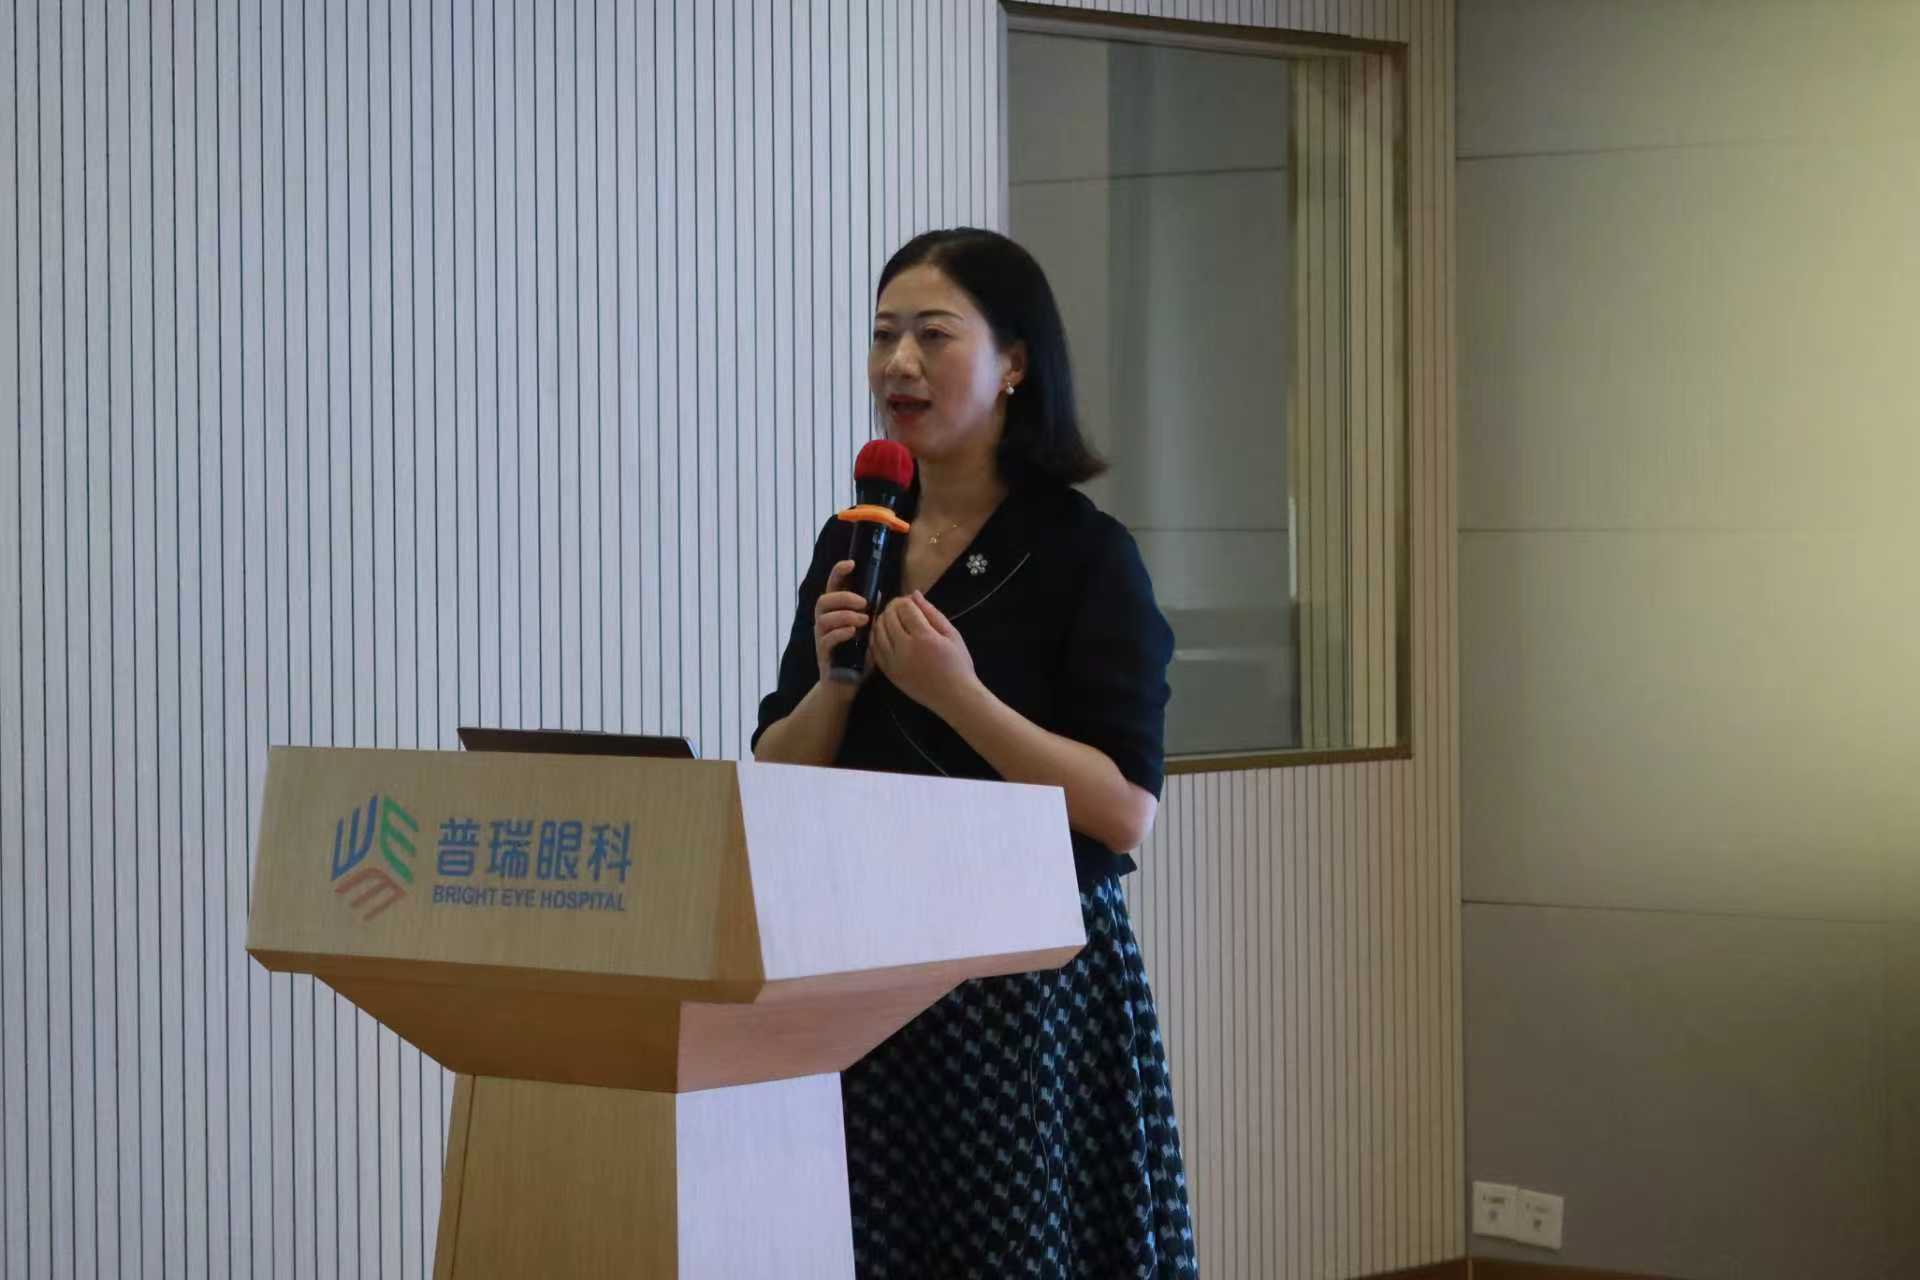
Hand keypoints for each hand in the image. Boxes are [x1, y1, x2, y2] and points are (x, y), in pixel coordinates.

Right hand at [814, 560, 870, 685]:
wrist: (845, 686)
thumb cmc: (858, 657)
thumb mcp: (868, 633)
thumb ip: (870, 614)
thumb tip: (881, 594)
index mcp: (835, 612)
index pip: (832, 587)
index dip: (838, 572)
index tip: (852, 564)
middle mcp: (824, 622)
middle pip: (824, 600)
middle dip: (844, 597)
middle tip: (864, 603)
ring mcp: (821, 638)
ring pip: (824, 618)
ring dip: (845, 615)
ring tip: (863, 621)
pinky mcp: (823, 654)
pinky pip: (826, 639)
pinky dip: (840, 633)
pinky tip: (853, 633)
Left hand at [871, 591, 978, 717]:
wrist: (954, 696)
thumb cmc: (958, 664)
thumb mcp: (952, 634)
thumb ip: (932, 613)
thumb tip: (914, 594)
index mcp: (924, 637)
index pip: (904, 608)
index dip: (905, 600)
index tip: (909, 601)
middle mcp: (905, 649)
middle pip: (888, 618)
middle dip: (892, 607)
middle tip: (900, 608)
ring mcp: (894, 662)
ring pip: (877, 632)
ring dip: (882, 620)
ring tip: (892, 619)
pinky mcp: (889, 673)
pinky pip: (874, 650)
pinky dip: (876, 637)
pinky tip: (884, 634)